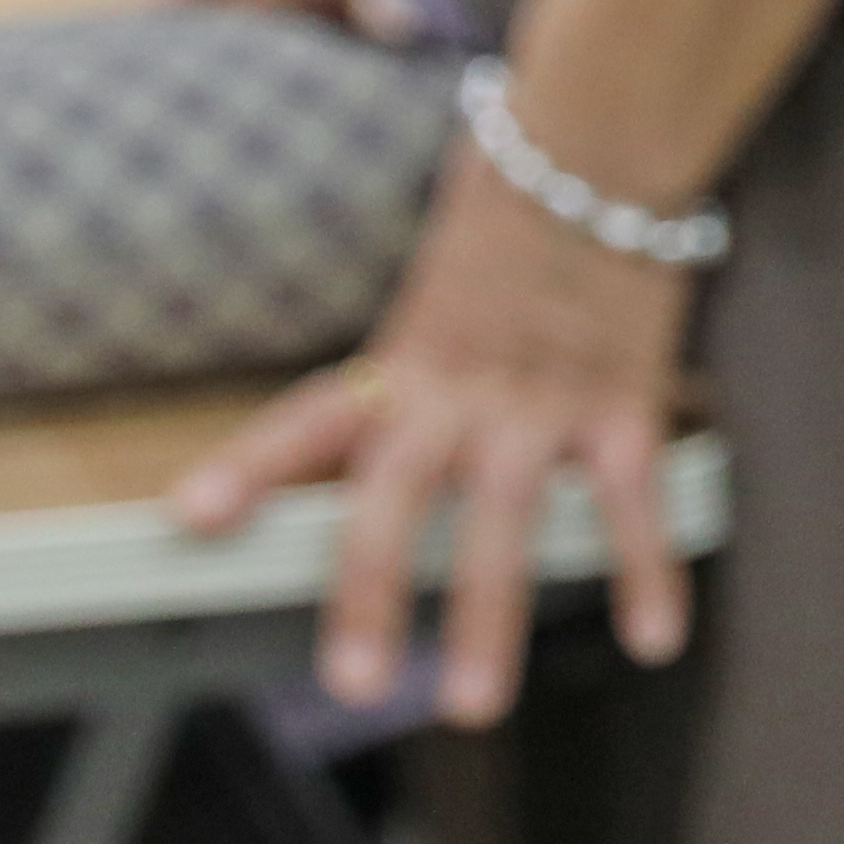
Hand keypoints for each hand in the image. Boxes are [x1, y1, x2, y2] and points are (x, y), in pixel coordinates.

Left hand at [170, 137, 695, 725]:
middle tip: (353, 679)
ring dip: (489, 614)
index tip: (191, 520)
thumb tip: (339, 472)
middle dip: (372, 590)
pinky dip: (646, 571)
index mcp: (402, 361)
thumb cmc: (505, 227)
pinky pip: (632, 500)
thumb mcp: (430, 299)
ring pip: (507, 520)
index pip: (310, 419)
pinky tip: (653, 636)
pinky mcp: (621, 402)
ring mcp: (540, 401)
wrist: (597, 145)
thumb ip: (397, 386)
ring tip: (475, 698)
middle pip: (397, 498)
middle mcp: (459, 388)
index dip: (249, 468)